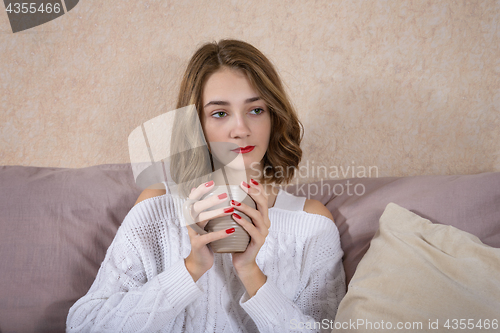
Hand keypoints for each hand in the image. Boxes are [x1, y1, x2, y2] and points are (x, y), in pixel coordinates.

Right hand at [184, 180, 235, 281]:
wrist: (200, 261)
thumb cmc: (206, 237)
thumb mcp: (203, 221)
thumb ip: (203, 207)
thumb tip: (196, 188)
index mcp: (191, 215)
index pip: (192, 198)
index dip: (200, 190)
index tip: (212, 182)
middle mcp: (190, 222)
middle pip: (196, 207)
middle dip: (210, 200)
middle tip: (224, 195)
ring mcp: (193, 233)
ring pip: (201, 220)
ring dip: (216, 214)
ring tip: (230, 210)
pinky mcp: (198, 244)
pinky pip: (208, 237)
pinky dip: (220, 233)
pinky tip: (231, 230)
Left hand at [230, 179, 269, 295]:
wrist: (242, 262)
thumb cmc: (238, 240)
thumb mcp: (238, 223)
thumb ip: (237, 210)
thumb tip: (225, 194)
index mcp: (262, 217)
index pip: (263, 199)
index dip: (258, 188)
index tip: (249, 179)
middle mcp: (266, 223)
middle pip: (263, 203)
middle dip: (253, 192)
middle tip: (242, 185)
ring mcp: (263, 232)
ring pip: (257, 215)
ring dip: (245, 206)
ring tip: (233, 201)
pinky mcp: (259, 241)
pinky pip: (252, 229)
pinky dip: (243, 221)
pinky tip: (234, 216)